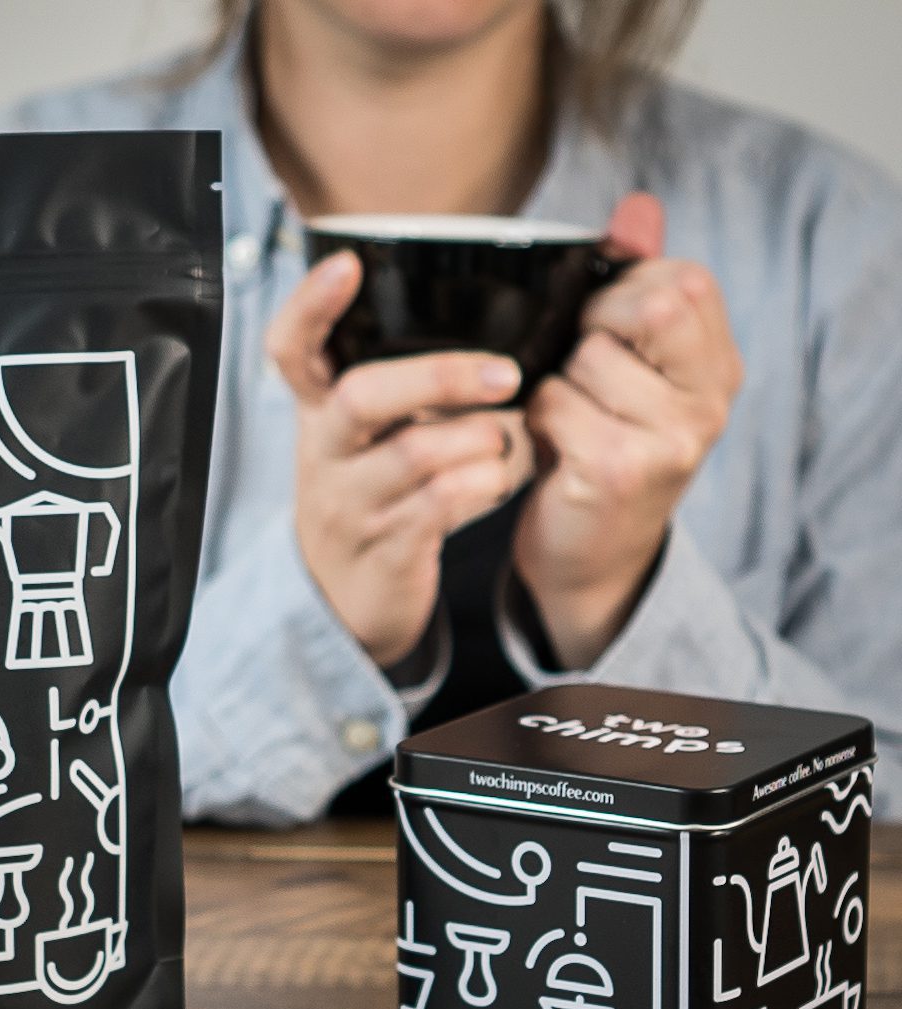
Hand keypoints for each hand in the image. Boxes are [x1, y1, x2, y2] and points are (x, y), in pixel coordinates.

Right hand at [267, 251, 534, 669]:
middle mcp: (325, 455)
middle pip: (360, 397)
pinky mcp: (384, 550)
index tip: (347, 262)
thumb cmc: (370, 497)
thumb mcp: (363, 438)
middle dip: (438, 377)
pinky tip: (500, 477)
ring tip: (506, 437)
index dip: (311, 305)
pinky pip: (438, 508)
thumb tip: (477, 311)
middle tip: (505, 374)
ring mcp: (350, 505)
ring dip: (476, 438)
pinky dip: (482, 485)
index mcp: (318, 413)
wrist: (345, 602)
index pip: (291, 349)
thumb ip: (399, 383)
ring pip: (411, 456)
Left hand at [515, 193, 743, 667]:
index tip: (597, 329)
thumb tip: (637, 206)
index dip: (623, 292)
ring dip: (553, 379)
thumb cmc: (599, 450)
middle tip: (574, 371)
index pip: (683, 281)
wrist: (588, 560)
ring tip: (560, 418)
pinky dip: (531, 418)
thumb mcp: (628, 370)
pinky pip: (553, 403)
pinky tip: (541, 446)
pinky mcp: (616, 469)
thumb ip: (635, 287)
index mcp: (719, 367)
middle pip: (648, 306)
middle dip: (591, 327)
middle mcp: (710, 402)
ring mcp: (670, 439)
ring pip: (587, 356)